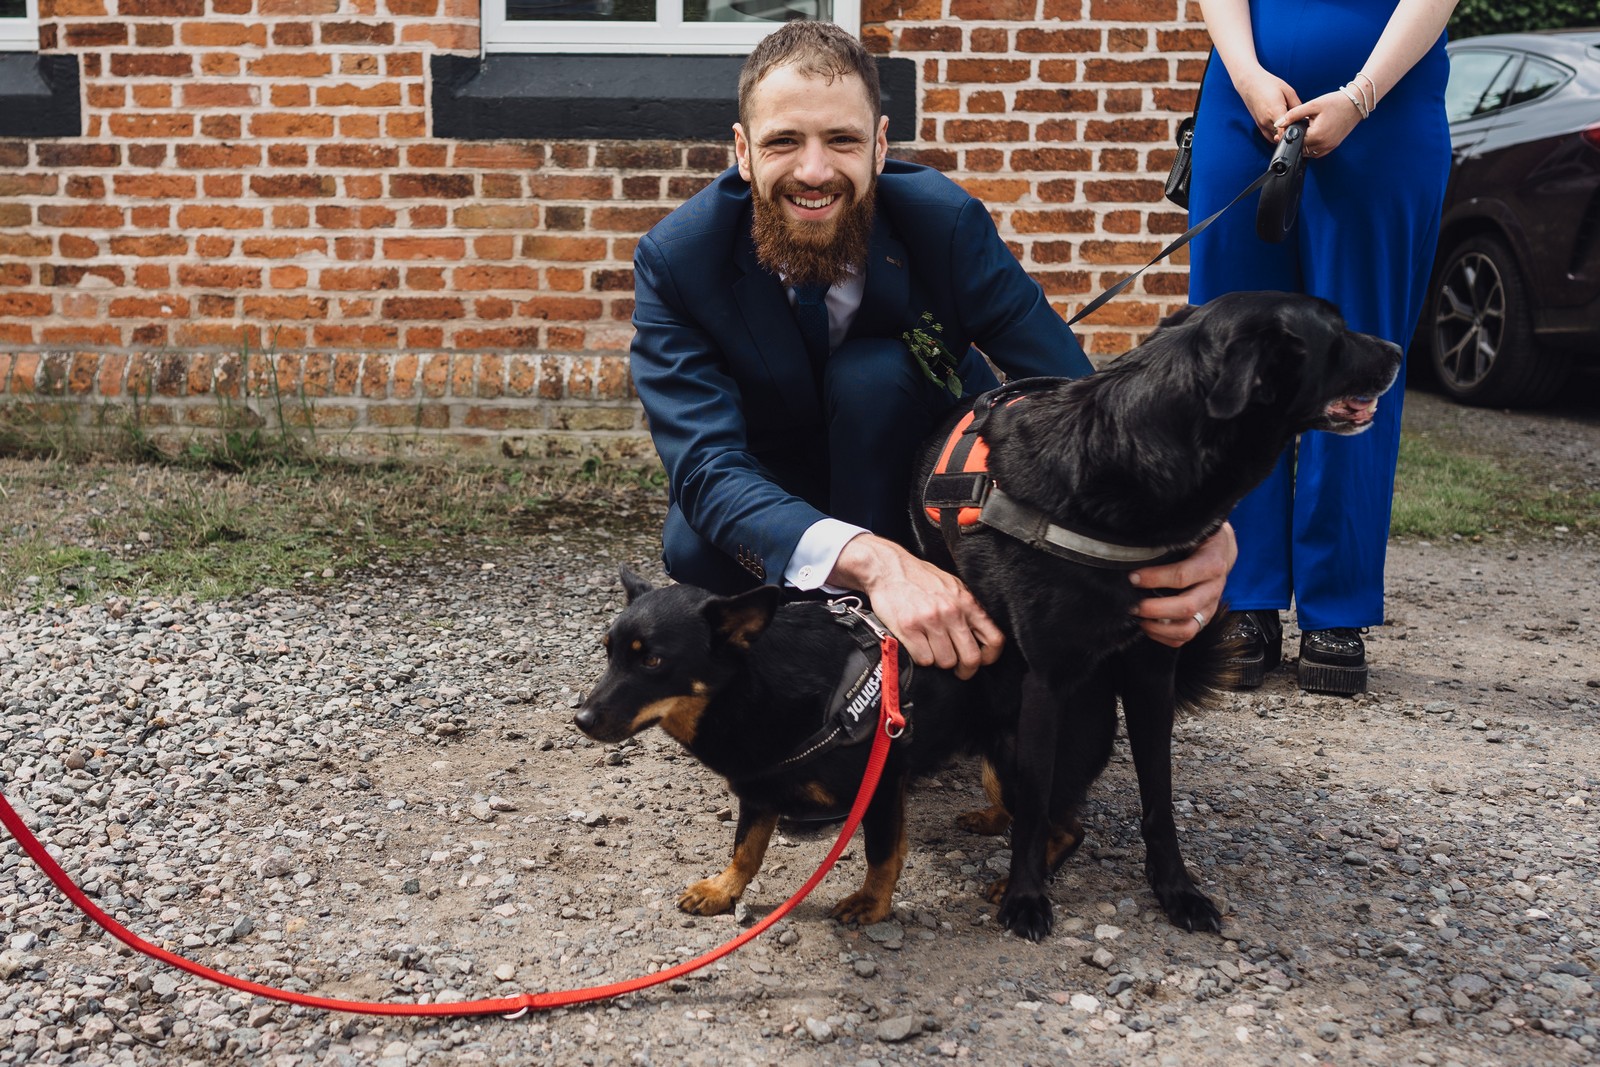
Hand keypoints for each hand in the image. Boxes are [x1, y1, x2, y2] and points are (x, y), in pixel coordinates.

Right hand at [829, 534, 1003, 679]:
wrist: (888, 568)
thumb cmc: (920, 578)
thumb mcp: (953, 587)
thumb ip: (967, 609)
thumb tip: (979, 634)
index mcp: (967, 602)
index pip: (994, 640)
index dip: (989, 657)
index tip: (980, 660)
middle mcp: (951, 612)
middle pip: (971, 658)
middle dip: (965, 670)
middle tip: (957, 669)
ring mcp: (930, 621)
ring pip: (946, 662)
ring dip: (938, 661)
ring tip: (931, 649)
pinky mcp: (909, 628)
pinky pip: (924, 659)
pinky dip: (920, 657)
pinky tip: (917, 645)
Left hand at [1126, 524, 1236, 647]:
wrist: (1222, 550)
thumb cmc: (1200, 539)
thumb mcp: (1192, 532)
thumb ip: (1170, 538)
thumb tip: (1137, 545)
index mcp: (1212, 563)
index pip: (1183, 576)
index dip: (1155, 578)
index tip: (1132, 577)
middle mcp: (1214, 588)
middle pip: (1186, 607)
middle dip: (1153, 608)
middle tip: (1131, 604)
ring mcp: (1210, 606)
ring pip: (1188, 628)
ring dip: (1159, 627)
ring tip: (1138, 618)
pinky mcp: (1204, 618)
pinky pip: (1186, 637)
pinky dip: (1164, 636)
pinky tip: (1147, 626)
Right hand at [1233, 67, 1301, 142]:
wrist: (1250, 83)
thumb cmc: (1269, 84)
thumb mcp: (1288, 91)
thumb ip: (1297, 106)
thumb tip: (1304, 118)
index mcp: (1275, 111)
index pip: (1286, 131)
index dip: (1296, 132)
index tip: (1303, 129)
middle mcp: (1266, 121)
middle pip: (1283, 135)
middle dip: (1292, 132)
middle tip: (1300, 126)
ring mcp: (1262, 125)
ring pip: (1277, 138)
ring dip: (1284, 134)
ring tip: (1291, 125)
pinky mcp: (1259, 126)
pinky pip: (1271, 137)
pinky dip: (1278, 135)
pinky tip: (1283, 127)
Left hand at [1279, 90, 1362, 158]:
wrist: (1356, 103)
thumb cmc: (1336, 102)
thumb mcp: (1313, 105)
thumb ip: (1294, 114)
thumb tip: (1279, 123)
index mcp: (1317, 135)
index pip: (1295, 141)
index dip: (1288, 136)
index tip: (1285, 130)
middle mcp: (1323, 144)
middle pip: (1301, 148)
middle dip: (1295, 140)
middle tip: (1294, 129)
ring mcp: (1329, 147)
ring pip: (1309, 153)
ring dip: (1303, 145)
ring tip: (1304, 131)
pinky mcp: (1333, 146)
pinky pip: (1317, 152)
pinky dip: (1312, 147)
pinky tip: (1311, 136)